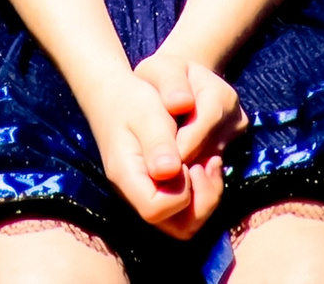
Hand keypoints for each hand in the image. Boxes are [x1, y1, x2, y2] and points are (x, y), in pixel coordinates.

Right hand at [72, 66, 229, 239]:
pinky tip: (206, 162)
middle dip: (202, 201)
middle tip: (205, 165)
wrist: (114, 96)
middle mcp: (137, 194)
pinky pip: (188, 208)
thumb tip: (170, 171)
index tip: (185, 162)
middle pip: (179, 227)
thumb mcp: (146, 114)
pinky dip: (203, 190)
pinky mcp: (162, 189)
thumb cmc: (130, 101)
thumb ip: (158, 143)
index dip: (180, 192)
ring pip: (187, 222)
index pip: (156, 210)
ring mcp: (150, 194)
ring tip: (208, 163)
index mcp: (127, 177)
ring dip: (206, 196)